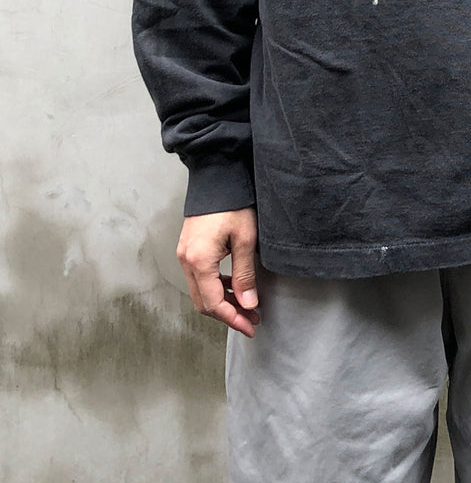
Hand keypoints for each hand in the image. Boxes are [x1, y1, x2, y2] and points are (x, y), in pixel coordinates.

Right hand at [176, 207, 260, 336]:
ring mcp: (185, 254)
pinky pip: (200, 277)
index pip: (213, 303)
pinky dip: (216, 286)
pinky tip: (233, 284)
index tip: (250, 326)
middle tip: (251, 319)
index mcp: (199, 261)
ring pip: (201, 290)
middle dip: (228, 314)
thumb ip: (245, 274)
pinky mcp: (189, 248)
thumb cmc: (232, 204)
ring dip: (223, 301)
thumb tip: (248, 303)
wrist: (217, 177)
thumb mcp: (245, 239)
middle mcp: (186, 260)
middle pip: (204, 302)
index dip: (232, 319)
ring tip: (247, 304)